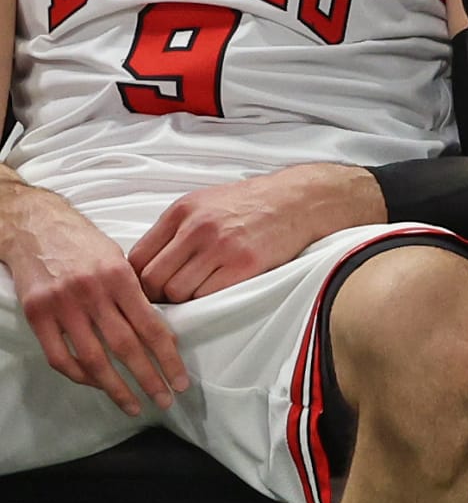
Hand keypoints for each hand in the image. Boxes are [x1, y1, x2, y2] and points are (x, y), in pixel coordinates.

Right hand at [3, 185, 188, 417]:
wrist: (35, 225)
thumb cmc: (82, 242)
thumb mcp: (117, 258)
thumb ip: (135, 294)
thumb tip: (160, 333)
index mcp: (118, 276)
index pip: (150, 326)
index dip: (168, 358)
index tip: (180, 381)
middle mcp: (91, 291)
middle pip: (125, 347)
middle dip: (148, 379)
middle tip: (164, 401)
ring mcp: (61, 304)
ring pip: (93, 359)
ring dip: (116, 388)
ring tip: (133, 405)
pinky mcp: (37, 314)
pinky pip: (60, 357)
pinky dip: (80, 376)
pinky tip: (97, 385)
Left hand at [129, 163, 381, 301]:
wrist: (295, 201)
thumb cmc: (249, 204)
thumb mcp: (203, 203)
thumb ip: (175, 230)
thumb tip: (148, 264)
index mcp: (181, 211)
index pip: (138, 257)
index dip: (137, 280)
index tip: (147, 289)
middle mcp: (196, 228)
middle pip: (153, 279)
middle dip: (156, 296)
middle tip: (168, 301)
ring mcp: (220, 248)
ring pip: (178, 292)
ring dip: (183, 300)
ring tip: (195, 295)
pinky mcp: (244, 266)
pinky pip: (207, 296)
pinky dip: (206, 300)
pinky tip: (215, 293)